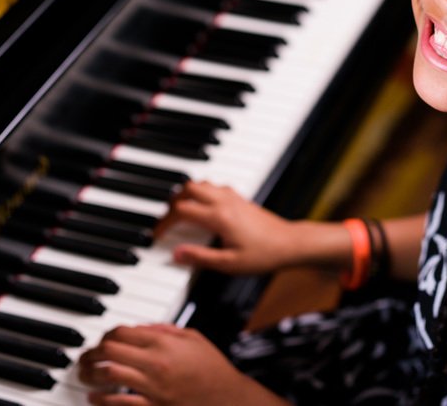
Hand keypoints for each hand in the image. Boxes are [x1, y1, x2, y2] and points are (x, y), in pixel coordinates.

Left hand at [78, 324, 283, 405]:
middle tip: (85, 356)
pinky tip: (94, 397)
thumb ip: (164, 329)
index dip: (107, 334)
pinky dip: (102, 400)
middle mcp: (154, 363)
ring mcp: (152, 387)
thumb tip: (140, 328)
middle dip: (91, 353)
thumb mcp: (192, 337)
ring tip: (84, 374)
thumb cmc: (212, 368)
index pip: (122, 332)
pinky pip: (120, 403)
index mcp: (164, 343)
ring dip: (91, 374)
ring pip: (109, 376)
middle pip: (110, 351)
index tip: (103, 339)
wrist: (226, 398)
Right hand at [157, 181, 298, 274]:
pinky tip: (202, 204)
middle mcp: (224, 202)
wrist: (289, 243)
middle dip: (171, 201)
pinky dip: (201, 191)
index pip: (182, 211)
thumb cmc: (263, 255)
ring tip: (179, 209)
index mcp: (219, 217)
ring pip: (201, 183)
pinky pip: (214, 186)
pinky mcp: (240, 198)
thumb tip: (176, 254)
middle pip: (188, 188)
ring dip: (186, 193)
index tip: (157, 233)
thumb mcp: (229, 264)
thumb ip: (200, 257)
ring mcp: (233, 197)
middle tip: (165, 217)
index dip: (164, 222)